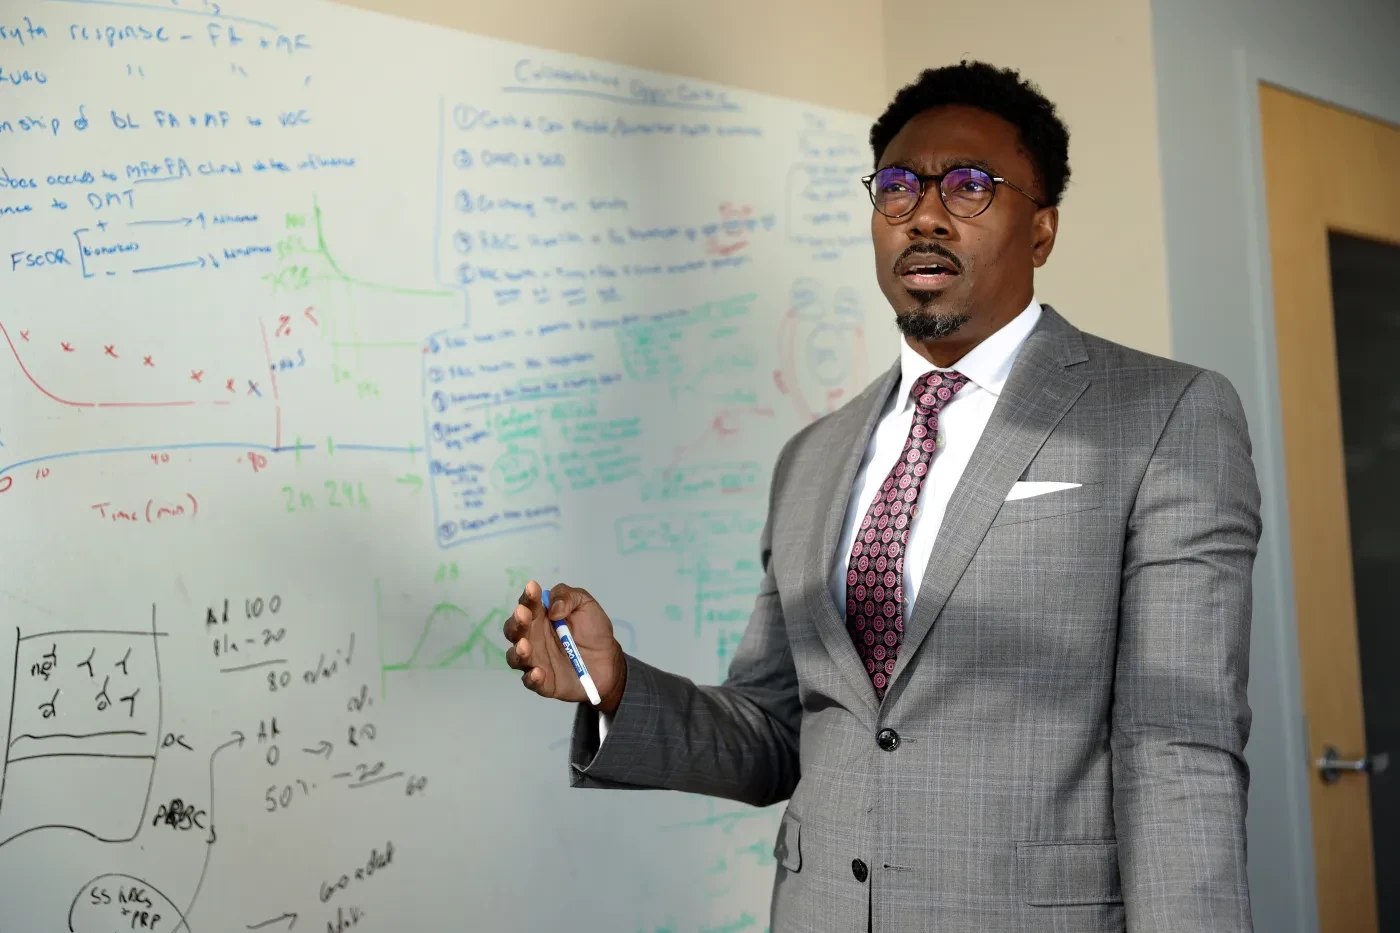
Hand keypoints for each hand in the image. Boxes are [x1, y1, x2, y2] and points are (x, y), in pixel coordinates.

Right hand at [504, 581, 626, 712]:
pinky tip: (538, 672)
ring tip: (525, 645)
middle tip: (523, 615)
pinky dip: (532, 678)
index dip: (528, 597)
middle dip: (517, 622)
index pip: (528, 605)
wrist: (608, 661)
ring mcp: (536, 660)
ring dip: (518, 651)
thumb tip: (552, 609)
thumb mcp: (585, 605)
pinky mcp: (544, 682)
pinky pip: (531, 682)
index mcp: (540, 617)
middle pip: (515, 630)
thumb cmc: (593, 630)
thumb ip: (568, 597)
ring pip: (515, 657)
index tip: (532, 588)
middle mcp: (532, 637)